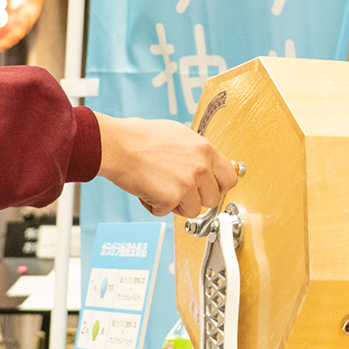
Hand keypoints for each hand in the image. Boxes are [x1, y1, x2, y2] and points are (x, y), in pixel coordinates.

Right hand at [95, 114, 237, 217]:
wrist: (119, 145)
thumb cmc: (141, 137)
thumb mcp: (179, 135)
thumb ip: (197, 152)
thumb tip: (208, 164)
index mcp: (205, 150)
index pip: (229, 178)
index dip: (219, 186)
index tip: (210, 189)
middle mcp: (200, 167)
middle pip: (213, 199)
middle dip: (196, 198)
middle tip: (179, 189)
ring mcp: (186, 184)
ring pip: (193, 210)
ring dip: (177, 205)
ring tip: (161, 187)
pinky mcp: (170, 199)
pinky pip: (168, 213)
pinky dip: (156, 206)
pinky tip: (148, 190)